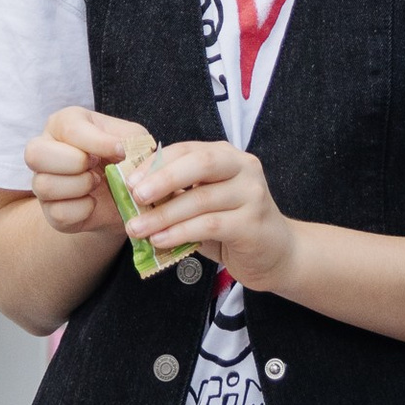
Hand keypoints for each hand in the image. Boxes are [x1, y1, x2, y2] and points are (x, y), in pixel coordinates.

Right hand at [22, 106, 139, 242]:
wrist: (126, 194)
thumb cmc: (124, 158)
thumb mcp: (133, 141)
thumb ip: (128, 140)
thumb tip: (118, 150)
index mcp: (63, 123)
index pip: (69, 129)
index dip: (97, 142)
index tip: (120, 151)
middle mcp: (45, 149)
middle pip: (34, 153)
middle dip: (74, 163)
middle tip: (95, 165)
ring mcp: (42, 181)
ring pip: (43, 185)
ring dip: (80, 186)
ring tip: (97, 182)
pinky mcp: (49, 211)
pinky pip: (57, 213)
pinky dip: (82, 210)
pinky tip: (93, 201)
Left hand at [125, 137, 295, 290]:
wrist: (276, 255)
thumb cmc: (232, 225)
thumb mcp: (204, 203)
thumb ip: (178, 194)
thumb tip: (133, 193)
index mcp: (228, 157)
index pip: (188, 150)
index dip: (156, 163)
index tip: (128, 179)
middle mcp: (244, 169)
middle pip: (200, 164)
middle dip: (162, 178)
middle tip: (134, 195)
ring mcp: (252, 195)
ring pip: (201, 199)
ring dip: (163, 214)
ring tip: (137, 228)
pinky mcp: (253, 224)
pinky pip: (210, 225)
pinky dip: (180, 233)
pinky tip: (160, 241)